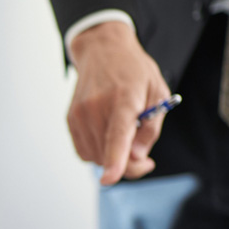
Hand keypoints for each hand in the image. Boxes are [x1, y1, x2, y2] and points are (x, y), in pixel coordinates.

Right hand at [67, 21, 172, 184]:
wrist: (103, 50)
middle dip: (128, 165)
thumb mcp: (158, 93)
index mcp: (124, 98)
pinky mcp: (70, 119)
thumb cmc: (134, 71)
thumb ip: (151, 128)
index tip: (110, 179)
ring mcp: (80, 113)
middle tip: (144, 159)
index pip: (117, 135)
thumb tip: (137, 157)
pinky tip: (108, 135)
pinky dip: (97, 152)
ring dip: (112, 158)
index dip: (115, 160)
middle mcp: (96, 107)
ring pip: (96, 157)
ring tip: (125, 137)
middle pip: (108, 155)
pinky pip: (84, 152)